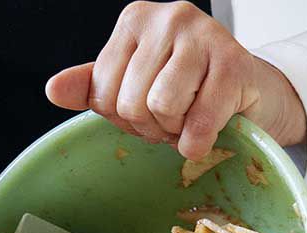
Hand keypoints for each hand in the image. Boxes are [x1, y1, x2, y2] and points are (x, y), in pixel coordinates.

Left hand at [46, 1, 305, 160]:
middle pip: (130, 102)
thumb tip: (53, 90)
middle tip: (175, 118)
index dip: (125, 117)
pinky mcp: (234, 63)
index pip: (103, 92)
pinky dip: (199, 141)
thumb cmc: (190, 90)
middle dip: (152, 126)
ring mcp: (204, 35)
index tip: (151, 110)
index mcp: (135, 21)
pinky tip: (210, 131)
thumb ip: (93, 87)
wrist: (253, 93)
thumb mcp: (133, 86)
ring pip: (161, 107)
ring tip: (192, 119)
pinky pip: (198, 122)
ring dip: (176, 131)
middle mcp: (168, 17)